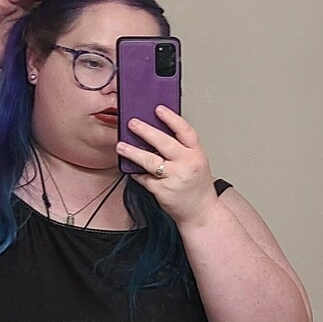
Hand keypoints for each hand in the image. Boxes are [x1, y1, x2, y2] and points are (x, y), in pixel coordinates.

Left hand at [117, 108, 218, 226]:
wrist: (201, 212)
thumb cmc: (197, 186)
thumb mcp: (196, 162)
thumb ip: (182, 148)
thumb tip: (156, 131)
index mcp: (197, 153)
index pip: (185, 131)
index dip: (171, 118)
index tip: (158, 109)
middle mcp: (187, 164)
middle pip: (164, 143)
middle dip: (145, 131)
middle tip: (132, 123)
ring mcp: (175, 178)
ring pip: (150, 161)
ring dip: (133, 152)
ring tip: (121, 146)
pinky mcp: (163, 191)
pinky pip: (145, 178)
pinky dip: (136, 173)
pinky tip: (131, 169)